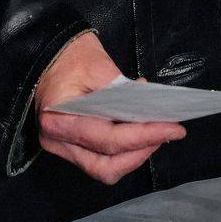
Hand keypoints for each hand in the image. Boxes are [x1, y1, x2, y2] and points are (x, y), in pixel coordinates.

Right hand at [34, 30, 185, 183]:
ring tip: (155, 133)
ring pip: (103, 168)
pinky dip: (122, 150)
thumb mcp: (100, 66)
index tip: (173, 128)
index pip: (109, 140)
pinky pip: (98, 159)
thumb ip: (125, 93)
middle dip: (140, 153)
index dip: (145, 136)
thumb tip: (152, 109)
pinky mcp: (69, 146)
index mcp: (60, 118)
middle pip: (105, 166)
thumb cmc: (70, 55)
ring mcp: (61, 146)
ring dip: (133, 156)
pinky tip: (138, 132)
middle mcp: (57, 140)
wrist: (47, 52)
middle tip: (166, 132)